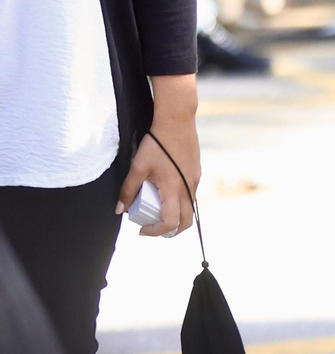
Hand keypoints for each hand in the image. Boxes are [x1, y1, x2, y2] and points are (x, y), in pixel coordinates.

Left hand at [117, 75, 199, 236]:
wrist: (177, 122)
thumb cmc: (157, 143)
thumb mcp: (137, 167)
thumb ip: (128, 190)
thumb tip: (119, 210)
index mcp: (173, 188)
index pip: (170, 221)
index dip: (156, 231)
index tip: (142, 228)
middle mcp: (188, 187)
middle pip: (187, 221)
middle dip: (171, 230)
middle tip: (153, 227)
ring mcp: (195, 180)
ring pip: (190, 208)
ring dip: (175, 215)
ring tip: (157, 208)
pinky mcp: (196, 173)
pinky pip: (191, 194)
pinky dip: (180, 201)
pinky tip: (166, 190)